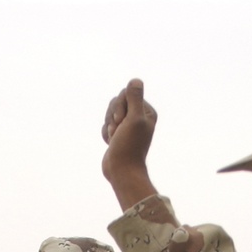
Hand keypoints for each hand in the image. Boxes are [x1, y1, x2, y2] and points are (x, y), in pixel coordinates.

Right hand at [101, 78, 158, 209]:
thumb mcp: (134, 119)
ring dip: (108, 125)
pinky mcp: (117, 134)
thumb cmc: (129, 147)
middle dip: (113, 115)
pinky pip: (105, 125)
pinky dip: (105, 133)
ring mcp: (127, 126)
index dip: (120, 105)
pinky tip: (111, 143)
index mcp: (146, 111)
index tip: (122, 121)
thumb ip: (135, 98)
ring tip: (114, 138)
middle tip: (117, 130)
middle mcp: (138, 117)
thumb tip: (135, 80)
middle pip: (116, 101)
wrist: (121, 171)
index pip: (126, 93)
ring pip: (109, 113)